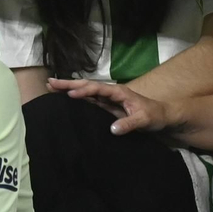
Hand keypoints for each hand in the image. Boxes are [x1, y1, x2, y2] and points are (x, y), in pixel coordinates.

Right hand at [47, 78, 173, 136]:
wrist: (162, 117)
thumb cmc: (155, 116)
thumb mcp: (144, 120)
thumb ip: (129, 123)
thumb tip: (112, 129)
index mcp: (119, 92)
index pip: (98, 89)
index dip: (84, 91)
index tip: (70, 94)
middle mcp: (111, 93)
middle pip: (87, 86)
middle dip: (69, 84)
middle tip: (50, 82)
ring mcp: (108, 100)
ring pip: (86, 92)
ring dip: (69, 90)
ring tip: (51, 87)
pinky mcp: (107, 107)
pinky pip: (89, 101)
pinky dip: (77, 99)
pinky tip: (66, 99)